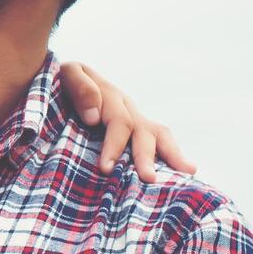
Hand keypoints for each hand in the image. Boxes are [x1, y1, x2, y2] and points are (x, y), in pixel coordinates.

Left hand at [53, 61, 193, 181]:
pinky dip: (174, 155)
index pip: (120, 121)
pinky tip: (187, 173)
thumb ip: (80, 87)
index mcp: (110, 95)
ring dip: (171, 154)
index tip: (106, 168)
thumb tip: (95, 116)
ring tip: (187, 171)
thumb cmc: (65, 83)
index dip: (114, 145)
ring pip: (159, 134)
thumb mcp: (68, 75)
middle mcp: (127, 107)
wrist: (67, 82)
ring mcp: (136, 117)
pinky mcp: (139, 128)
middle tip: (148, 178)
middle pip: (143, 131)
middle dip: (145, 156)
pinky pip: (161, 140)